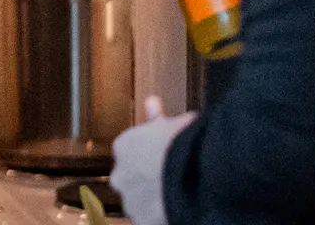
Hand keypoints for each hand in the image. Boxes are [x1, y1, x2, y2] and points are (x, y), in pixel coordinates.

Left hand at [111, 94, 195, 224]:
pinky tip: (175, 208)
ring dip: (151, 199)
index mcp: (124, 145)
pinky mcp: (141, 222)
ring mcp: (130, 201)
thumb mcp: (176, 122)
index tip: (161, 154)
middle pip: (131, 177)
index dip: (148, 152)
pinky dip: (158, 217)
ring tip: (176, 194)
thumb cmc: (187, 144)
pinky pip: (148, 219)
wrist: (194, 174)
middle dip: (145, 178)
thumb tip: (152, 101)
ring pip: (138, 201)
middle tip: (168, 176)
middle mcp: (120, 174)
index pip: (129, 150)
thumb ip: (158, 116)